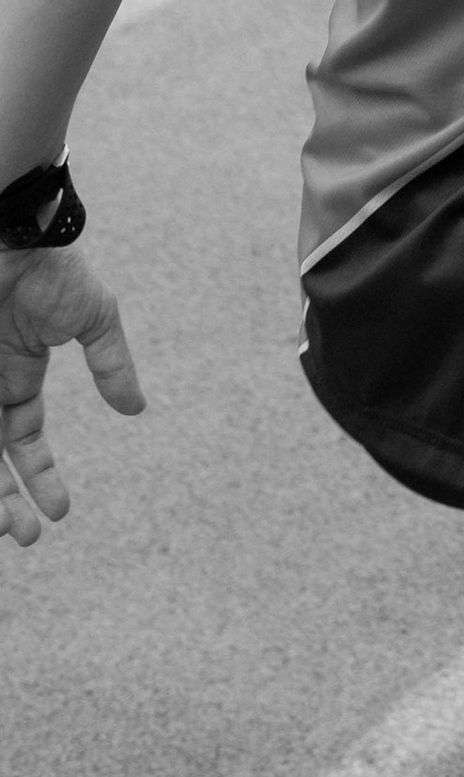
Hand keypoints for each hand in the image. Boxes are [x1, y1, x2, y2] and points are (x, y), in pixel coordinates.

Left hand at [0, 247, 144, 546]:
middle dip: (10, 502)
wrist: (11, 239)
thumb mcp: (93, 319)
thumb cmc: (52, 270)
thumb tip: (137, 408)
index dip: (41, 477)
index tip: (59, 513)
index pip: (26, 440)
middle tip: (25, 538)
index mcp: (18, 375)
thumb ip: (111, 363)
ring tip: (7, 531)